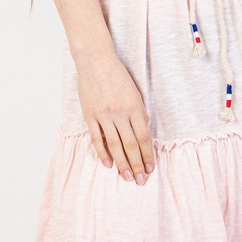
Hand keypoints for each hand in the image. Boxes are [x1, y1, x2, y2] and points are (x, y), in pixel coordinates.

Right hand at [75, 50, 154, 184]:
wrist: (96, 60)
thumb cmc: (118, 75)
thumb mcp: (135, 92)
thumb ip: (139, 113)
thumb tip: (143, 134)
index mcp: (135, 107)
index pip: (144, 137)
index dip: (148, 155)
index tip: (151, 168)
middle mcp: (120, 113)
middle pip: (131, 145)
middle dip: (137, 165)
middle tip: (140, 180)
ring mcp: (103, 115)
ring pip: (114, 145)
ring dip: (122, 163)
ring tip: (127, 177)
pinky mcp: (90, 115)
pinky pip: (96, 138)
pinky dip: (102, 152)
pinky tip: (108, 164)